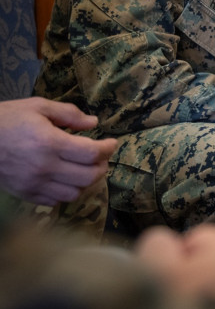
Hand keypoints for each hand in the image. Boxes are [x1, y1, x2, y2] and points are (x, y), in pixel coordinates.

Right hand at [0, 98, 116, 204]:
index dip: (108, 148)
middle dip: (102, 166)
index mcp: (50, 143)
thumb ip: (68, 114)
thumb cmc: (7, 119)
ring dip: (86, 182)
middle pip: (89, 177)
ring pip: (75, 193)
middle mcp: (44, 167)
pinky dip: (67, 192)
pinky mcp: (25, 194)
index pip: (92, 153)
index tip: (111, 142)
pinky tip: (66, 179)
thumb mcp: (37, 107)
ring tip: (85, 169)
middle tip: (100, 157)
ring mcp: (34, 184)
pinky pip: (55, 201)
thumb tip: (93, 123)